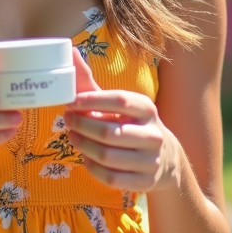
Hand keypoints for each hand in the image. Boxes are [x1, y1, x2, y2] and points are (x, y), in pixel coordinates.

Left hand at [64, 48, 181, 191]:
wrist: (164, 157)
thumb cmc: (129, 122)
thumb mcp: (116, 102)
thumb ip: (90, 81)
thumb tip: (69, 50)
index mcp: (146, 108)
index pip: (119, 100)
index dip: (92, 100)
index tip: (71, 101)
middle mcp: (152, 133)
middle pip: (109, 132)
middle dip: (82, 126)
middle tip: (67, 120)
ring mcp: (151, 160)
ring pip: (108, 156)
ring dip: (83, 146)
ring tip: (72, 136)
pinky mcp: (145, 182)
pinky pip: (111, 177)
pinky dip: (92, 168)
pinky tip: (85, 157)